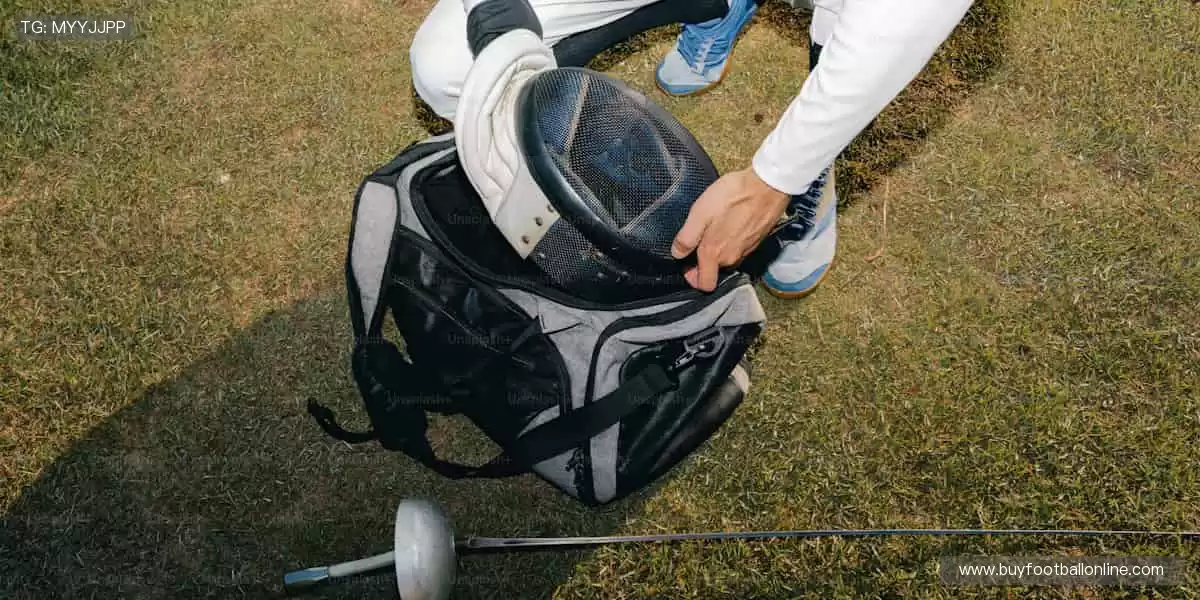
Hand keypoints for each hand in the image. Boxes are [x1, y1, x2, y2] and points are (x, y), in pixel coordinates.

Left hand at [670, 168, 790, 291]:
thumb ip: (687, 238)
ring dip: (718, 248)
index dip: (692, 277)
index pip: (704, 285)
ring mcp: (746, 250)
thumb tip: (677, 253)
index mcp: (715, 254)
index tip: (687, 262)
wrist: (767, 185)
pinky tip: (729, 221)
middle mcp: (732, 257)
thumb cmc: (734, 196)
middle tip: (699, 236)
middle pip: (714, 271)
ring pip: (726, 258)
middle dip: (704, 259)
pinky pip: (738, 248)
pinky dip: (732, 240)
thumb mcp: (700, 213)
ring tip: (714, 226)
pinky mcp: (755, 241)